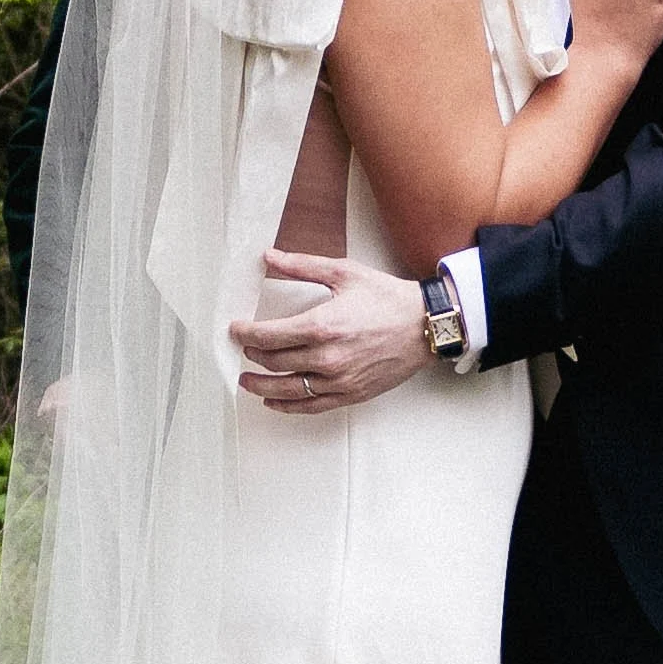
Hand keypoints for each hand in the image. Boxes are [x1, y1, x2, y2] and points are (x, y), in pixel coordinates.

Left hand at [230, 253, 431, 411]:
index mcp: (322, 326)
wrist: (426, 325)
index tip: (236, 330)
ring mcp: (338, 380)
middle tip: (245, 348)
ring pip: (287, 389)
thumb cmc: (387, 298)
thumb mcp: (344, 272)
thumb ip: (302, 266)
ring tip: (247, 380)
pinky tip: (273, 401)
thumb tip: (269, 257)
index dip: (245, 334)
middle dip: (253, 355)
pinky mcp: (350, 394)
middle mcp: (326, 358)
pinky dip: (287, 406)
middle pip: (274, 362)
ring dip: (261, 385)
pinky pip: (310, 406)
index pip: (268, 336)